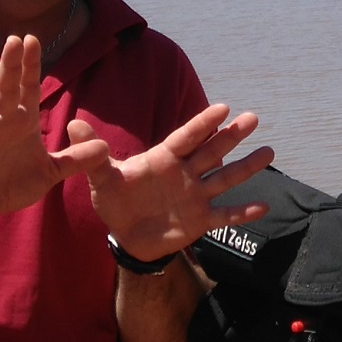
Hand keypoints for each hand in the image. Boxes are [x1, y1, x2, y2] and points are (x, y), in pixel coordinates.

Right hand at [0, 35, 109, 226]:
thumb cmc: (15, 181)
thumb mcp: (51, 171)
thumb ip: (75, 159)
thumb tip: (106, 148)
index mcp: (22, 121)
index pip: (28, 88)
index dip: (30, 65)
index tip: (32, 39)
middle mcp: (1, 122)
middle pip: (6, 89)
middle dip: (10, 65)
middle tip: (13, 39)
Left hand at [69, 104, 275, 262]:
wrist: (125, 234)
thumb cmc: (115, 198)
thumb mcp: (102, 176)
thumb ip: (94, 152)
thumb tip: (73, 123)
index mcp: (164, 158)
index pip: (186, 137)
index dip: (203, 124)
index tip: (223, 108)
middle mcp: (185, 173)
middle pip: (212, 151)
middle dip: (232, 136)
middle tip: (253, 118)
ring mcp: (195, 196)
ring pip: (224, 178)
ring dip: (246, 167)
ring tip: (268, 151)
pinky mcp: (200, 220)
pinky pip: (224, 215)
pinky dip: (242, 212)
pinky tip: (264, 206)